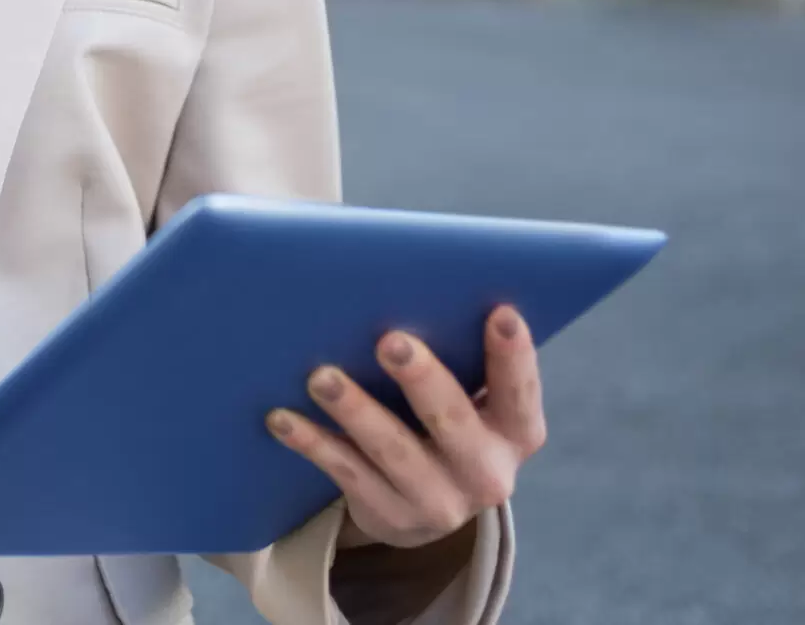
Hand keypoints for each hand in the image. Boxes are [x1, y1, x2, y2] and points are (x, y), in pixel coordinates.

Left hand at [265, 304, 544, 551]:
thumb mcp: (474, 398)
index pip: (520, 393)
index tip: (500, 312)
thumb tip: (414, 287)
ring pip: (392, 451)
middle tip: (390, 341)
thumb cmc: (449, 419)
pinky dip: (313, 442)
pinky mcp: (391, 517)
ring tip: (321, 376)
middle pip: (452, 422)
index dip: (513, 356)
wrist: (427, 504)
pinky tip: (283, 418)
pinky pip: (346, 473)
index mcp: (517, 433)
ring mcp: (439, 503)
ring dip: (355, 410)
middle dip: (421, 379)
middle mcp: (486, 474)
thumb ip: (462, 357)